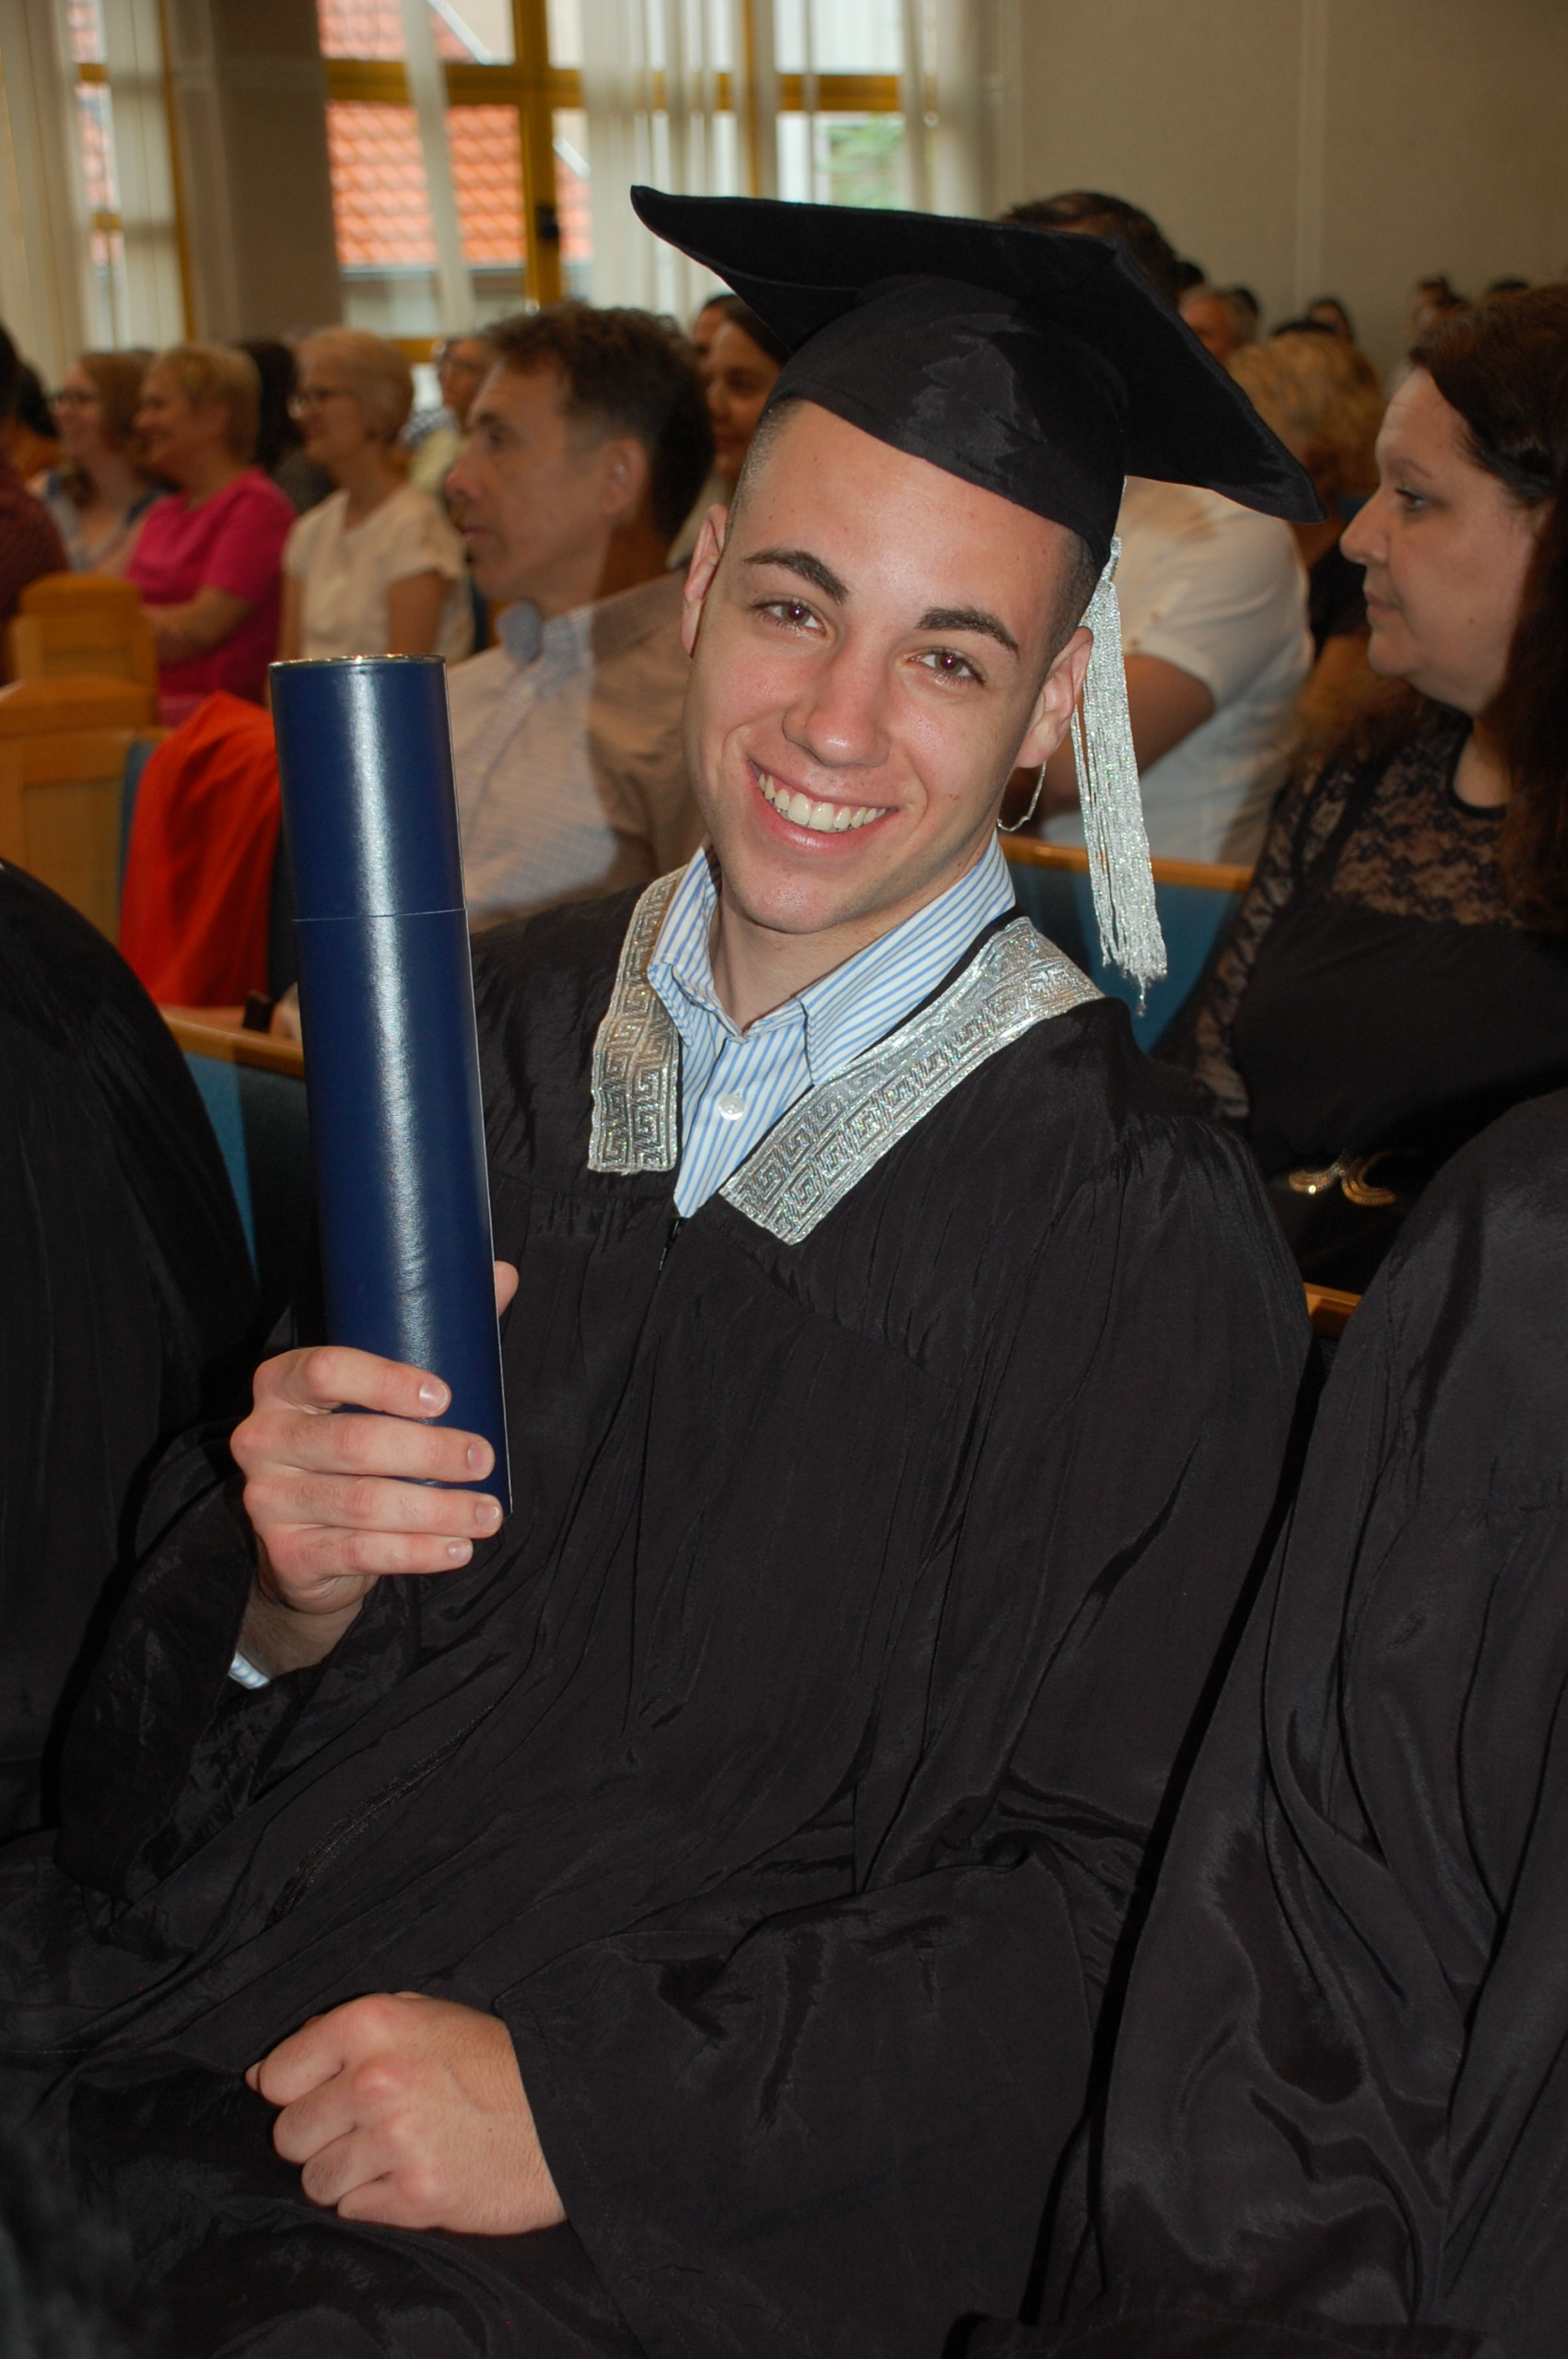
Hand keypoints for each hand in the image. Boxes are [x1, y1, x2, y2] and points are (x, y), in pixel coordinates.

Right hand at [232, 1262, 517, 1671]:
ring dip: (437, 1510)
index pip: (324, 1369)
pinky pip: (359, 1553)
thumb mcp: (385, 1390)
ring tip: (488, 1513)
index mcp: (282, 1383)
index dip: (385, 1381)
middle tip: (484, 1458)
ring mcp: (267, 1499)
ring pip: (363, 1504)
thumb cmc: (358, 1447)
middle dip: (430, 1453)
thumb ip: (434, 1333)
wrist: (310, 1545)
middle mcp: (261, 1436)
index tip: (446, 1396)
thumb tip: (503, 1273)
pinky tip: (457, 1550)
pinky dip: (416, 1554)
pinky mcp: (287, 1553)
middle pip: (353, 1443)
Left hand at [247, 1993, 563, 2234]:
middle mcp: (376, 2079)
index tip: (325, 2095)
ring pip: (315, 2180)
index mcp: (373, 2024)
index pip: (278, 2074)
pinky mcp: (415, 2196)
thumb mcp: (424, 2016)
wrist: (566, 2111)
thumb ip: (342, 2034)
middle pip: (289, 2134)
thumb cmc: (493, 2061)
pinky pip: (353, 2211)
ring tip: (395, 2154)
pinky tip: (414, 2176)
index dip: (297, 2090)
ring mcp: (395, 2140)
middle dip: (320, 2137)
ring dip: (347, 2175)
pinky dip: (376, 2202)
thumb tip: (265, 2076)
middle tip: (367, 2128)